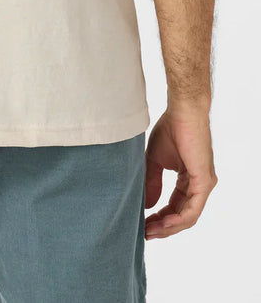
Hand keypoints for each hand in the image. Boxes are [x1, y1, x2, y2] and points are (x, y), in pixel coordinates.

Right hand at [145, 106, 217, 239]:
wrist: (182, 111)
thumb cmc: (170, 129)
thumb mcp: (154, 160)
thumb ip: (152, 182)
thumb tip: (146, 205)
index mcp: (189, 180)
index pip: (175, 207)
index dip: (158, 218)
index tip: (141, 224)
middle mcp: (200, 186)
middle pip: (182, 216)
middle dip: (162, 227)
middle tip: (143, 234)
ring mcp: (204, 185)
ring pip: (188, 217)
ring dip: (168, 227)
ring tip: (149, 231)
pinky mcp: (204, 181)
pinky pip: (193, 209)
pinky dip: (178, 219)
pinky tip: (163, 223)